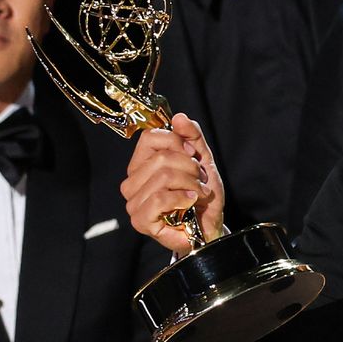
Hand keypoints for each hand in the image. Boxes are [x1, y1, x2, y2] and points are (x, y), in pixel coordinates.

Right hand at [121, 113, 223, 255]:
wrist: (209, 224)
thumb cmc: (202, 194)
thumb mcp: (202, 159)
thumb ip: (192, 137)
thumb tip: (178, 117)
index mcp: (143, 163)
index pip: (150, 137)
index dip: (177, 142)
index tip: (192, 154)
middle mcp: (133, 181)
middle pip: (161, 158)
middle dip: (190, 167)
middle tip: (199, 180)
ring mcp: (134, 201)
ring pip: (163, 177)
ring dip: (190, 184)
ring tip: (198, 193)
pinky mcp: (140, 220)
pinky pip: (158, 199)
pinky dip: (181, 198)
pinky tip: (190, 202)